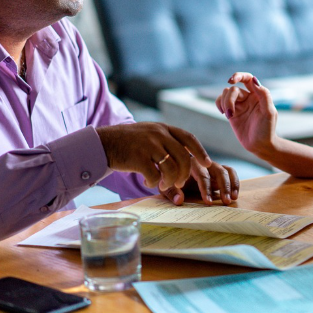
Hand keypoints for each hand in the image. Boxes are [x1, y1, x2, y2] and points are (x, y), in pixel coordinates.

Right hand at [96, 122, 211, 190]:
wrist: (104, 143)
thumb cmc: (130, 143)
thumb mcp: (150, 134)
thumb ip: (167, 141)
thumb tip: (188, 157)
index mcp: (163, 128)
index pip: (189, 138)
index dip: (201, 152)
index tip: (208, 164)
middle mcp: (158, 134)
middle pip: (183, 156)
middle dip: (185, 173)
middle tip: (180, 182)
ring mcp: (148, 145)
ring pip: (171, 168)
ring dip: (170, 181)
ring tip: (162, 184)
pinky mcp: (138, 158)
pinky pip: (154, 175)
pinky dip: (153, 182)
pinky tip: (148, 181)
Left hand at [160, 159, 239, 205]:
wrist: (172, 168)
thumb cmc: (169, 179)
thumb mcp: (165, 186)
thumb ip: (171, 193)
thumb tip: (179, 201)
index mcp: (190, 164)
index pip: (202, 175)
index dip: (206, 189)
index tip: (209, 202)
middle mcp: (203, 163)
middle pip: (217, 171)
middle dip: (223, 187)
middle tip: (226, 201)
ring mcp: (212, 165)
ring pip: (226, 171)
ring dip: (230, 185)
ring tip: (232, 199)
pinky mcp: (219, 169)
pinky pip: (230, 172)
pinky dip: (235, 182)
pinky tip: (235, 195)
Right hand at [215, 73, 277, 155]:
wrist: (260, 145)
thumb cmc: (267, 129)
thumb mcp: (269, 112)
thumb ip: (264, 95)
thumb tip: (254, 80)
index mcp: (259, 94)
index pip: (248, 78)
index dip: (239, 76)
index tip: (231, 81)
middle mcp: (248, 97)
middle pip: (233, 89)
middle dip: (229, 100)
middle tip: (230, 114)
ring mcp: (239, 104)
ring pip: (226, 94)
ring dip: (224, 103)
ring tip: (228, 116)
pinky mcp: (232, 112)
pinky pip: (221, 101)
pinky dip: (219, 104)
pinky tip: (224, 113)